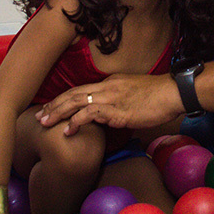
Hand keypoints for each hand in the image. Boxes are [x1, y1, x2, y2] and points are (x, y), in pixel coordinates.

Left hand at [37, 73, 182, 135]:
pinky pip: (90, 113)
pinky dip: (76, 121)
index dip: (63, 99)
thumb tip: (111, 115)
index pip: (80, 90)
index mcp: (110, 83)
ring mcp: (111, 97)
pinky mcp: (117, 109)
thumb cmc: (160, 97)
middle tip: (39, 116)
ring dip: (58, 112)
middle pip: (73, 93)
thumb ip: (120, 102)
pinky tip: (68, 130)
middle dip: (54, 105)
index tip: (51, 108)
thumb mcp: (135, 96)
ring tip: (45, 123)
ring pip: (76, 101)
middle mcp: (107, 87)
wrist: (174, 92)